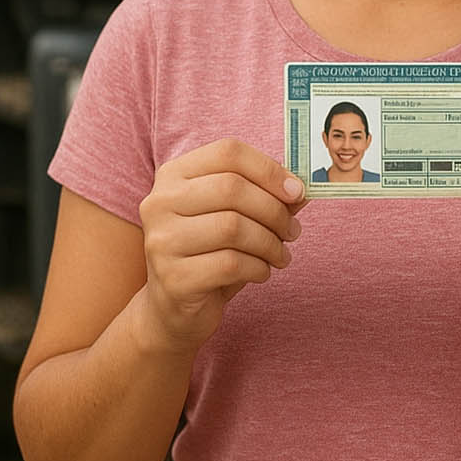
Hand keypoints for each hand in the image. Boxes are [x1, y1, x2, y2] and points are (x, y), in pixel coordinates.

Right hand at [136, 138, 306, 355]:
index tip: (296, 191)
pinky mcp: (173, 278)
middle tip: (292, 230)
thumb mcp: (235, 216)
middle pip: (232, 188)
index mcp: (174, 175)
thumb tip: (301, 189)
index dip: (269, 169)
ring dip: (270, 242)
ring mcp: (162, 240)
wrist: (173, 308)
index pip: (228, 152)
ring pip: (233, 227)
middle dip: (274, 210)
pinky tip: (261, 272)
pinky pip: (230, 264)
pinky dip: (258, 268)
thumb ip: (265, 196)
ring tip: (281, 254)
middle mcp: (159, 202)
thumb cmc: (209, 253)